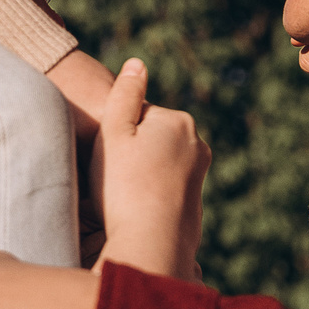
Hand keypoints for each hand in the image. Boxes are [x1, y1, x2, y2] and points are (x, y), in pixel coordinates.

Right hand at [89, 59, 210, 278]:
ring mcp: (199, 177)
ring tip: (122, 200)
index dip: (114, 137)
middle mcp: (198, 145)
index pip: (136, 116)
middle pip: (149, 140)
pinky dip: (149, 198)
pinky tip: (135, 213)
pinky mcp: (195, 205)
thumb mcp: (114, 132)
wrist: (150, 246)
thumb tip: (138, 63)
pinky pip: (163, 191)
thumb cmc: (124, 187)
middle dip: (130, 155)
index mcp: (178, 121)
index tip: (109, 160)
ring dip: (139, 177)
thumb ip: (125, 94)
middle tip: (113, 181)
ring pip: (156, 165)